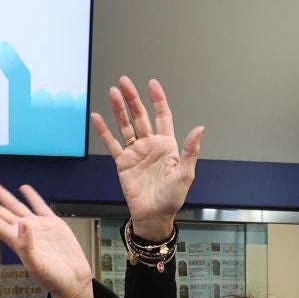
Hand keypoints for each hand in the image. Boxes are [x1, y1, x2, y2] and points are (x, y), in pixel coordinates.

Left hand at [0, 181, 97, 297]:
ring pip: (14, 205)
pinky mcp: (52, 224)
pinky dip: (31, 196)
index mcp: (16, 241)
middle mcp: (23, 231)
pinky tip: (24, 189)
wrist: (74, 281)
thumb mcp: (38, 266)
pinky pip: (39, 206)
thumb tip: (22, 224)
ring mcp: (37, 226)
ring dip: (0, 194)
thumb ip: (27, 246)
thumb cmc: (54, 280)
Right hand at [90, 77, 202, 240]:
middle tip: (124, 82)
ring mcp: (136, 153)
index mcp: (167, 145)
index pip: (162, 116)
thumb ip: (191, 150)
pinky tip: (97, 118)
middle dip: (133, 98)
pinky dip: (104, 131)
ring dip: (119, 110)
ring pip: (125, 126)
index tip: (152, 84)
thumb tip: (200, 129)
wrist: (154, 215)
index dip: (157, 99)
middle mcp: (150, 145)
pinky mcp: (123, 163)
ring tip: (113, 93)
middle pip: (140, 116)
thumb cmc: (172, 197)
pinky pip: (112, 144)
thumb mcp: (186, 173)